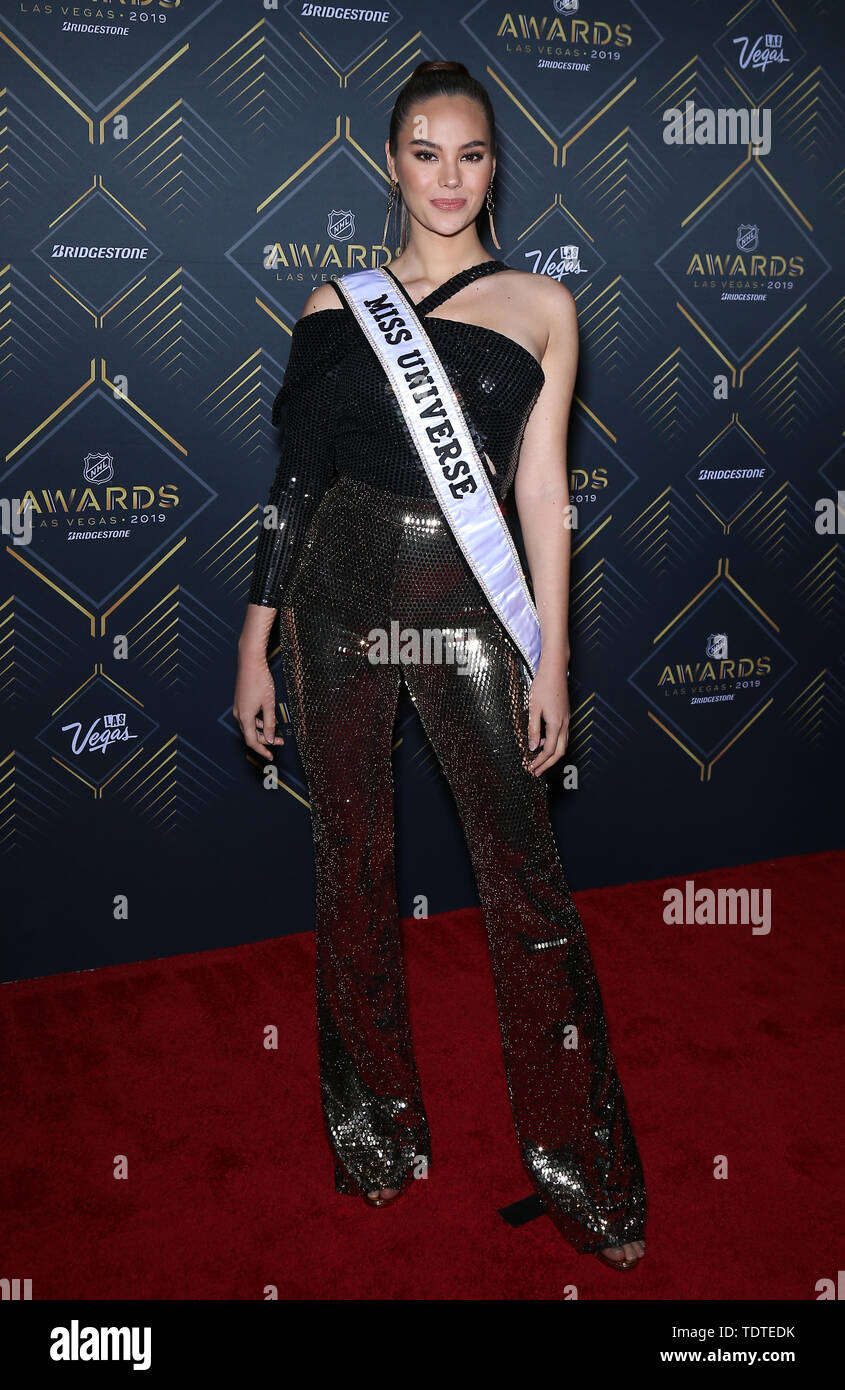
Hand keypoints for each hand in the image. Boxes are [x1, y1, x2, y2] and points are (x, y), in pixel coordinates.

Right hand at [233, 647, 283, 762]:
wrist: (250, 661)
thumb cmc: (260, 680)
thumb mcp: (269, 704)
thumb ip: (270, 722)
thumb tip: (269, 738)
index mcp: (245, 716)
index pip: (252, 741)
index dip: (262, 750)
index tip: (270, 755)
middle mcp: (239, 713)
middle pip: (251, 734)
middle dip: (265, 740)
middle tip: (280, 741)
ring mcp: (239, 707)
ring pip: (250, 726)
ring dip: (263, 730)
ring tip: (277, 731)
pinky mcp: (241, 701)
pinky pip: (249, 717)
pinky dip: (258, 721)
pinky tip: (269, 719)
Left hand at [526, 655, 569, 775]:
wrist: (555, 670)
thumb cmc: (543, 686)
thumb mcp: (533, 708)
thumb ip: (533, 729)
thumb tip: (533, 747)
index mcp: (556, 724)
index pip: (549, 750)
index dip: (540, 762)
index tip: (531, 768)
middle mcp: (564, 724)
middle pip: (559, 752)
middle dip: (548, 764)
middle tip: (536, 771)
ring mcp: (566, 720)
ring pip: (562, 744)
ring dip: (550, 755)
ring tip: (538, 761)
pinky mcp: (564, 716)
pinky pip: (561, 735)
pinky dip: (553, 743)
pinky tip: (541, 742)